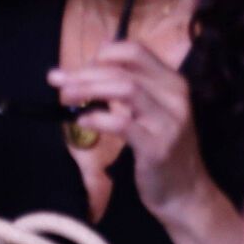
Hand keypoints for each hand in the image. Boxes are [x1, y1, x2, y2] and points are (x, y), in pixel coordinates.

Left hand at [51, 41, 210, 225]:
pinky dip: (99, 118)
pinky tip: (82, 120)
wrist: (185, 192)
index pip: (136, 51)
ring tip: (66, 97)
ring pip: (127, 89)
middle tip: (58, 81)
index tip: (80, 67)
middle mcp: (175, 96)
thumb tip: (92, 66)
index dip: (104, 54)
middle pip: (125, 71)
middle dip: (86, 73)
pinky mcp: (157, 146)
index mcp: (173, 82)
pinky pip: (124, 124)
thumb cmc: (163, 149)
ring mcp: (168, 121)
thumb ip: (133, 88)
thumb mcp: (153, 111)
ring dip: (90, 89)